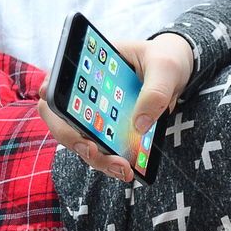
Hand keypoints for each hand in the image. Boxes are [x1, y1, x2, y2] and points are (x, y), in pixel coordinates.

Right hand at [37, 32, 192, 181]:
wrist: (177, 72)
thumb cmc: (166, 60)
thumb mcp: (165, 69)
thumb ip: (155, 92)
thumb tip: (139, 125)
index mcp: (88, 65)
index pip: (57, 82)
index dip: (53, 100)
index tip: (60, 107)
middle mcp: (84, 92)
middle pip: (62, 119)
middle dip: (74, 139)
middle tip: (93, 151)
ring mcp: (95, 113)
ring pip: (81, 140)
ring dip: (96, 159)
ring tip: (122, 170)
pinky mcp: (110, 130)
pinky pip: (103, 149)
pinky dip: (112, 162)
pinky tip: (128, 171)